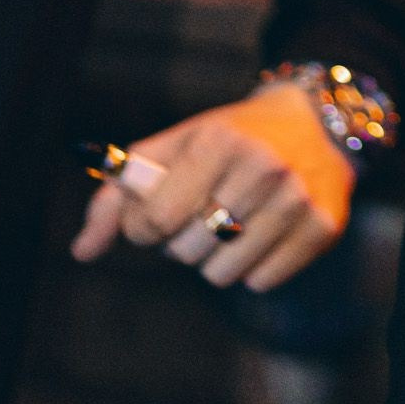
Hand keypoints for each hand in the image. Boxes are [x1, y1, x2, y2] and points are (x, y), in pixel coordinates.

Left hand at [70, 82, 355, 290]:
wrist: (315, 122)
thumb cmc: (229, 138)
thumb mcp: (173, 147)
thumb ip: (117, 195)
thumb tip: (82, 251)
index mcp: (218, 140)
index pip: (156, 219)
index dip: (143, 227)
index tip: (154, 213)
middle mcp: (262, 166)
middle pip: (187, 251)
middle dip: (180, 241)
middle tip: (199, 212)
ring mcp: (296, 198)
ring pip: (222, 273)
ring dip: (214, 258)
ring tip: (229, 223)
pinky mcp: (322, 227)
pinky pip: (261, 281)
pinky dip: (252, 267)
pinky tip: (261, 233)